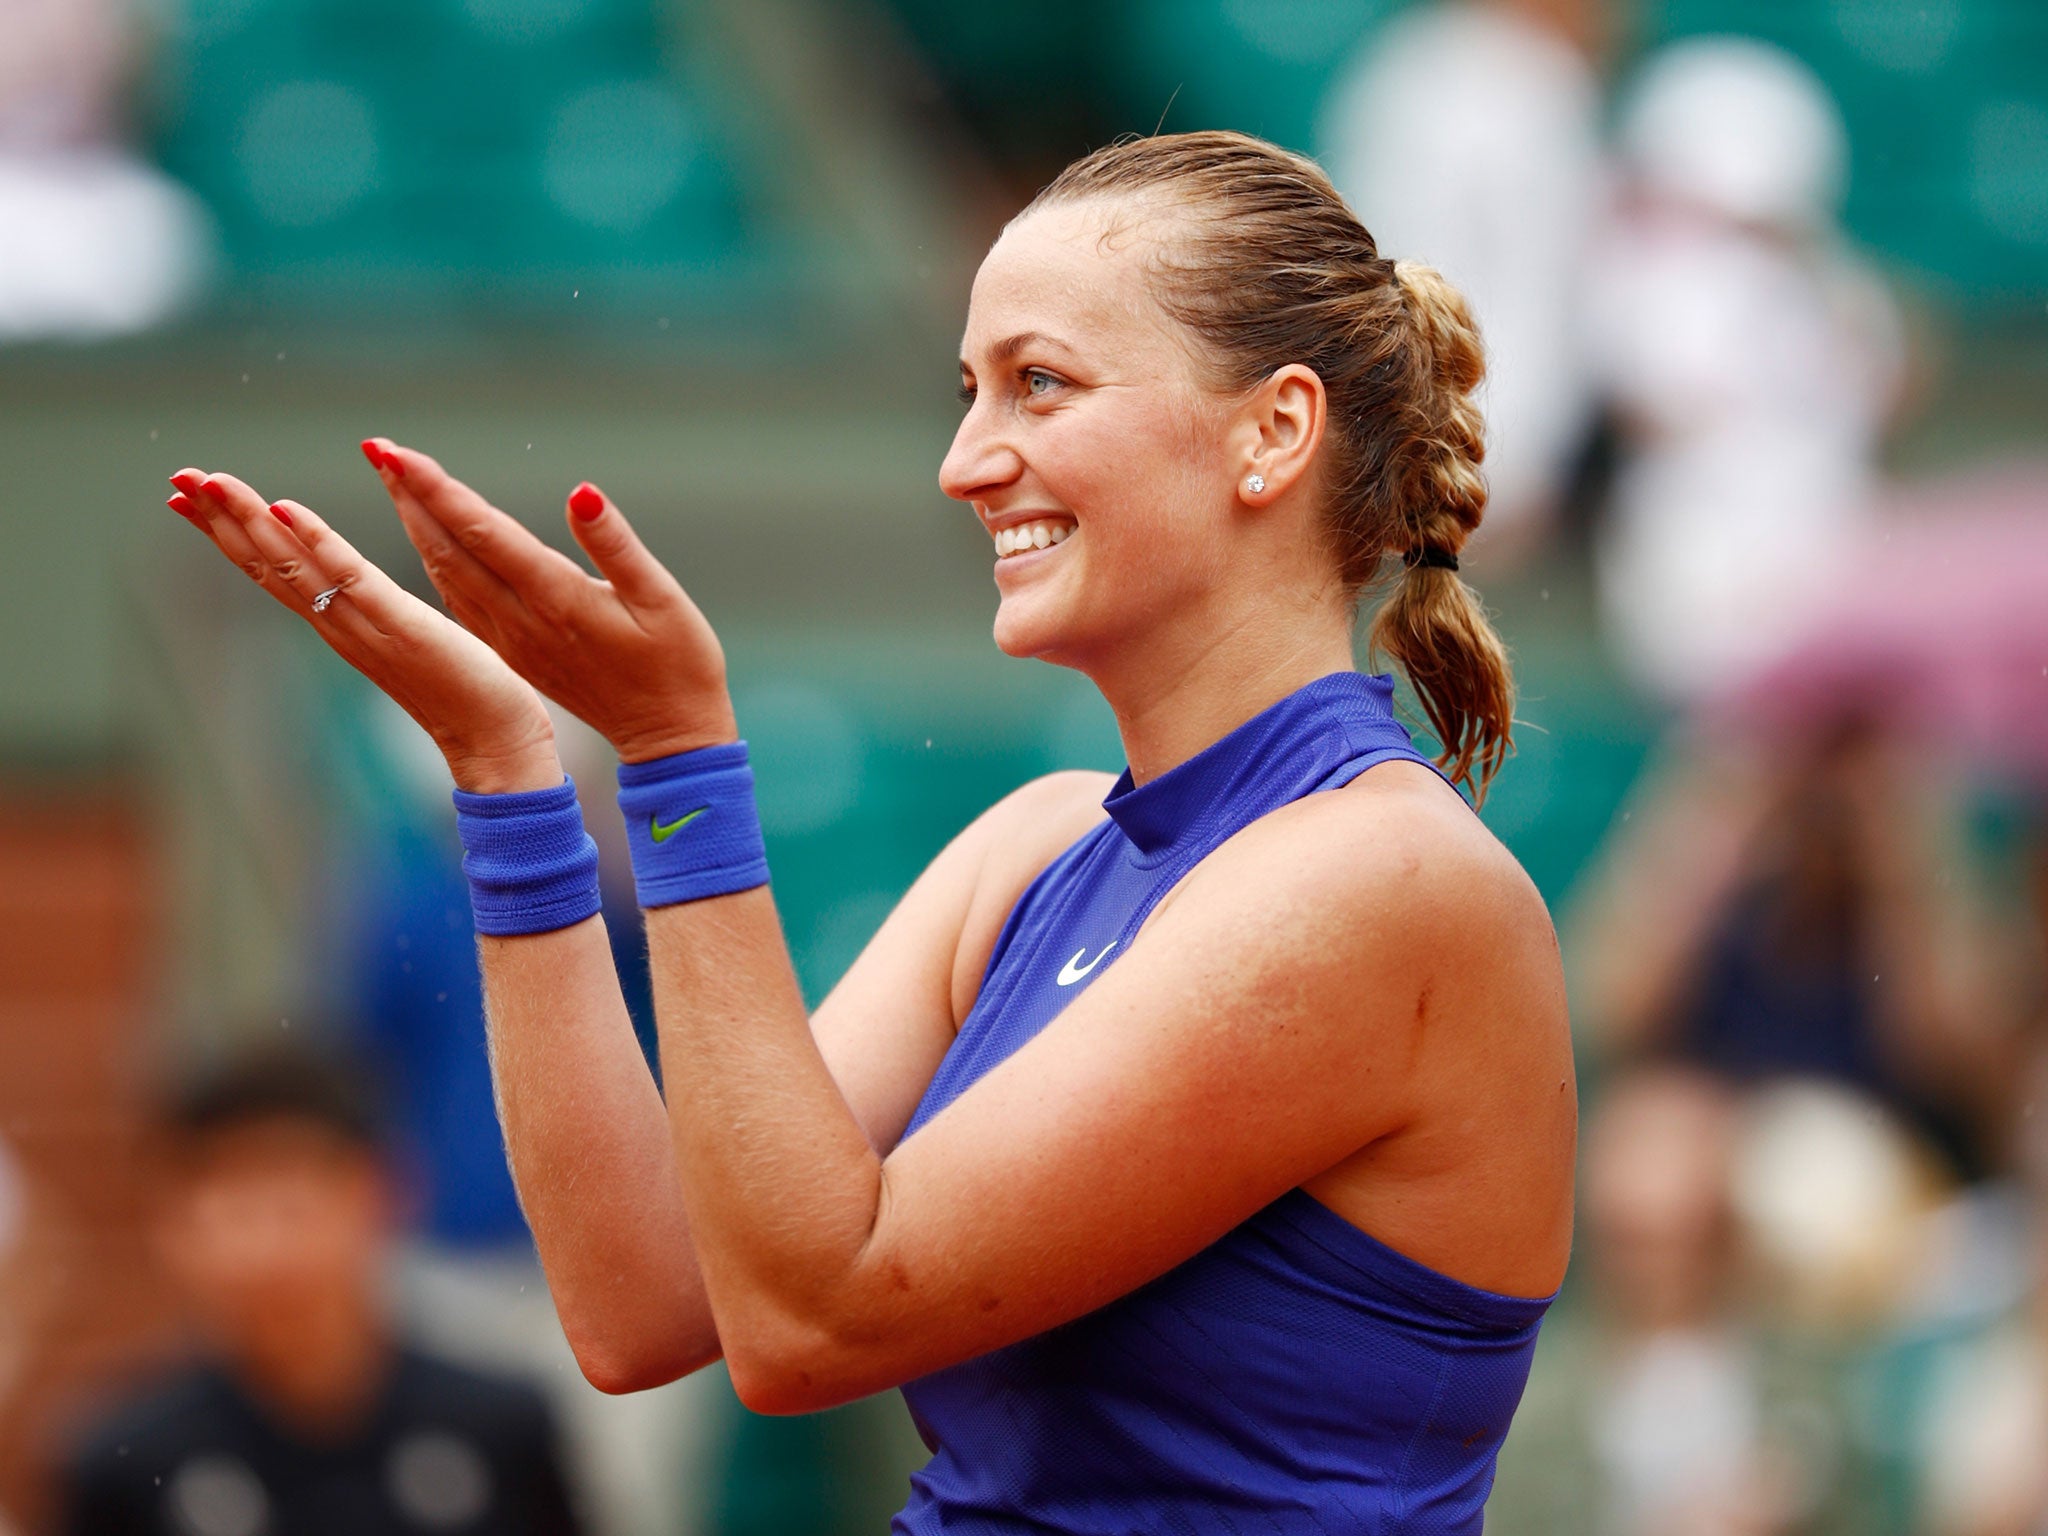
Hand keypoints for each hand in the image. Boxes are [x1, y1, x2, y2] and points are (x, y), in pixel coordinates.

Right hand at [166, 469, 561, 793]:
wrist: (495, 741)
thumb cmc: (462, 692)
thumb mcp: (403, 638)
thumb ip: (372, 612)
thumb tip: (351, 590)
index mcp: (340, 625)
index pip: (272, 572)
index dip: (228, 534)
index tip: (186, 499)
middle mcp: (339, 626)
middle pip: (266, 566)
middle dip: (219, 521)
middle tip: (177, 479)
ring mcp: (365, 627)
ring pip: (293, 567)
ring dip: (250, 522)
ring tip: (211, 483)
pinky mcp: (401, 625)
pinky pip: (351, 579)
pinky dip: (317, 543)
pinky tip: (286, 509)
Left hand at [360, 439, 737, 763]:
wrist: (669, 735)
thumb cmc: (679, 663)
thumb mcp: (662, 598)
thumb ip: (615, 544)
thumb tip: (580, 493)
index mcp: (556, 600)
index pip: (483, 533)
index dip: (439, 490)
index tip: (399, 454)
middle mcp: (522, 620)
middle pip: (451, 549)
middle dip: (413, 495)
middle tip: (379, 449)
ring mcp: (513, 641)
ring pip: (448, 575)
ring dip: (417, 525)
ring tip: (393, 481)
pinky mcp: (515, 653)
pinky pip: (460, 601)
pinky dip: (435, 563)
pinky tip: (425, 543)